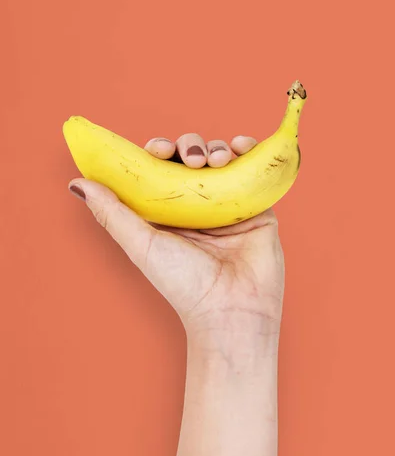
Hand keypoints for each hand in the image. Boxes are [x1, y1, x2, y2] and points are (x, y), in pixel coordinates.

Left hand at [69, 133, 284, 334]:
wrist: (232, 309)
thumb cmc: (184, 285)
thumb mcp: (141, 245)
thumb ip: (111, 213)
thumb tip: (77, 183)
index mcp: (168, 214)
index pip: (160, 170)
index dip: (158, 151)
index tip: (158, 149)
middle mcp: (196, 207)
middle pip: (191, 159)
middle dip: (189, 147)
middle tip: (191, 159)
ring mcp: (227, 205)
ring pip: (220, 159)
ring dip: (216, 148)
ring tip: (216, 160)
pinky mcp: (256, 207)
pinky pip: (252, 170)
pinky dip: (248, 151)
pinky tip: (242, 146)